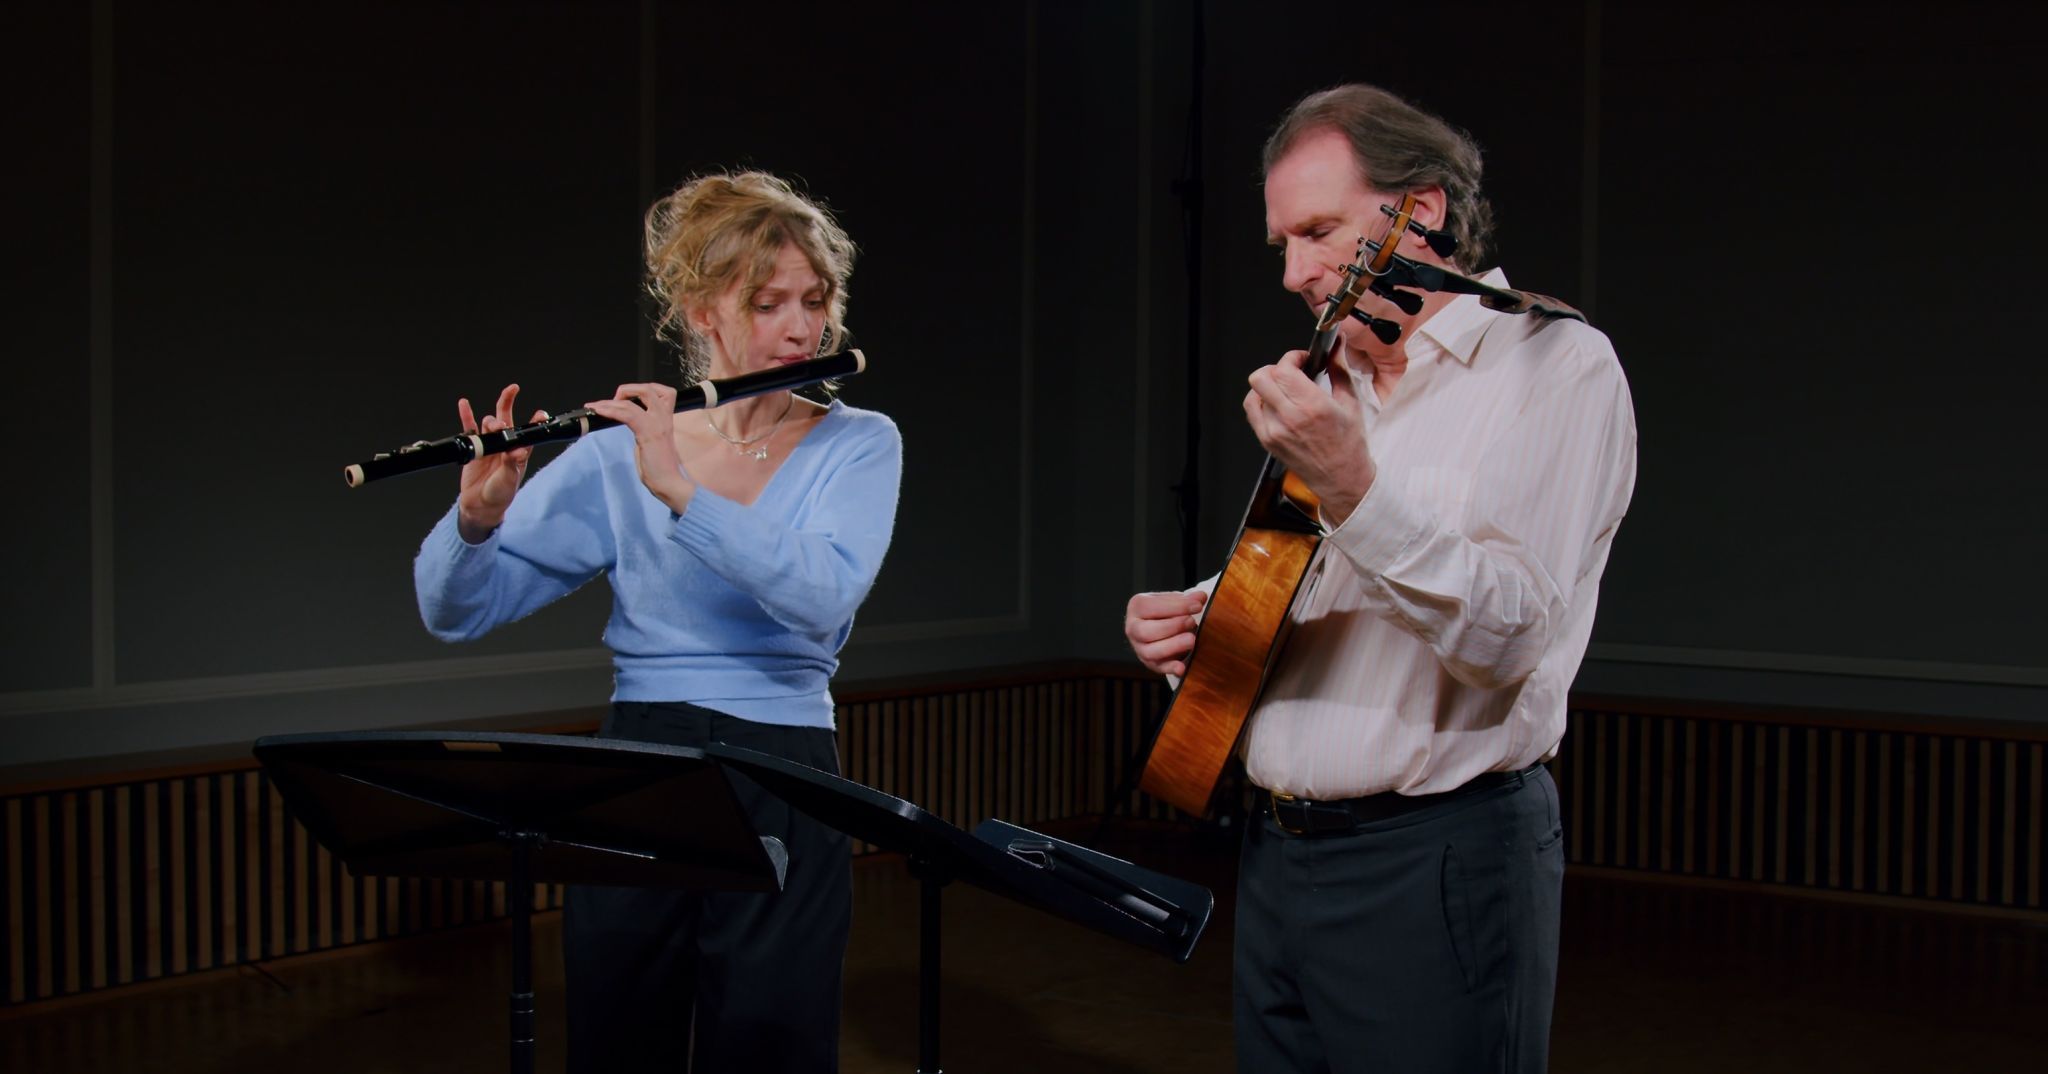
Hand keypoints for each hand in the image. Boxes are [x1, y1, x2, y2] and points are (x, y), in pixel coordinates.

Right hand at [455, 384, 547, 541]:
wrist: (480, 505)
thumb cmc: (500, 493)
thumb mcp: (509, 479)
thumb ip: (512, 464)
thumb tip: (518, 451)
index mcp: (519, 452)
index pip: (528, 432)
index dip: (534, 420)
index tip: (540, 413)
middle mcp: (505, 445)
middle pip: (506, 418)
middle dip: (508, 403)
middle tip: (511, 393)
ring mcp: (489, 444)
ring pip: (489, 423)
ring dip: (491, 420)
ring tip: (493, 426)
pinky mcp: (474, 447)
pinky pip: (469, 428)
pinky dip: (466, 415)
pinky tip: (464, 403)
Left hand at [582, 382, 694, 513]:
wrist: (670, 483)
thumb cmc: (661, 469)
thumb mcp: (651, 442)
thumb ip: (644, 430)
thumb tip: (630, 424)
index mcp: (666, 419)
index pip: (662, 392)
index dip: (641, 390)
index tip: (625, 399)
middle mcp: (663, 417)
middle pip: (649, 388)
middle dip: (628, 389)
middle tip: (613, 400)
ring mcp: (657, 424)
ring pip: (637, 398)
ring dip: (612, 400)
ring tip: (596, 406)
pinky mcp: (648, 432)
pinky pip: (628, 413)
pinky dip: (610, 410)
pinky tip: (599, 411)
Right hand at [1124, 588, 1208, 677]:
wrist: (1163, 625)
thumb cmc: (1167, 611)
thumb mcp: (1175, 601)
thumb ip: (1187, 599)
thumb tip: (1201, 597)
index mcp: (1137, 607)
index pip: (1150, 607)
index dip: (1176, 607)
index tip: (1198, 606)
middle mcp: (1133, 629)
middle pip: (1146, 632)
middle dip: (1172, 627)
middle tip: (1192, 622)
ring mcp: (1140, 648)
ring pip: (1150, 652)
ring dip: (1173, 646)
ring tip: (1192, 640)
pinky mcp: (1151, 664)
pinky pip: (1159, 668)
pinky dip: (1171, 668)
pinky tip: (1182, 668)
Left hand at [1243, 349, 1375, 525]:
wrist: (1340, 478)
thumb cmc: (1348, 445)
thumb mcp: (1351, 402)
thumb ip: (1339, 368)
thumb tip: (1337, 345)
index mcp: (1313, 406)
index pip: (1284, 369)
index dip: (1291, 357)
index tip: (1302, 359)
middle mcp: (1290, 418)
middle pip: (1261, 377)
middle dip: (1276, 368)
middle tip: (1290, 372)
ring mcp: (1274, 431)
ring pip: (1254, 392)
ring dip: (1268, 385)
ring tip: (1285, 391)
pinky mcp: (1266, 440)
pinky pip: (1251, 410)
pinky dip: (1260, 401)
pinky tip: (1277, 404)